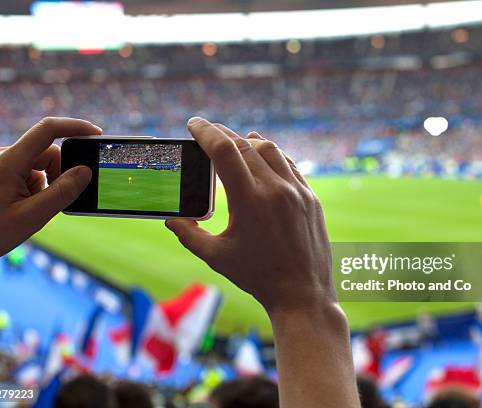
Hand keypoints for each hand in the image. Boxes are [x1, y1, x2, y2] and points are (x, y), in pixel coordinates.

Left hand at [0, 117, 101, 270]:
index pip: (48, 130)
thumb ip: (62, 192)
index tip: (97, 135)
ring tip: (31, 211)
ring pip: (38, 166)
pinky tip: (22, 209)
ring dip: (45, 186)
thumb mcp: (32, 217)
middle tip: (53, 202)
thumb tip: (85, 172)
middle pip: (47, 154)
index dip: (75, 127)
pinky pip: (26, 174)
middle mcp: (2, 157)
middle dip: (59, 175)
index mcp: (9, 161)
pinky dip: (34, 189)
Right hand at [166, 117, 333, 313]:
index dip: (206, 132)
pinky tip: (263, 157)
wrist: (302, 294)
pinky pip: (289, 164)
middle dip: (222, 134)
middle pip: (245, 145)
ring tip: (234, 142)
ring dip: (248, 142)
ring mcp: (297, 191)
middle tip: (207, 133)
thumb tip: (170, 219)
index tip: (193, 124)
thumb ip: (189, 234)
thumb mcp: (216, 256)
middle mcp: (275, 189)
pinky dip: (273, 155)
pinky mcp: (310, 198)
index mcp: (249, 201)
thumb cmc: (257, 277)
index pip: (224, 150)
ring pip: (270, 150)